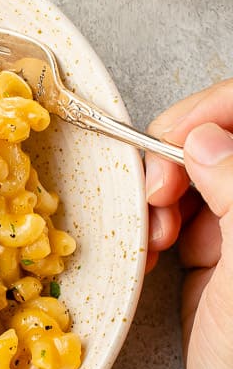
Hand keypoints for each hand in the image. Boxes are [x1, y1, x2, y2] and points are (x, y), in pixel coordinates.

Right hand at [146, 81, 232, 368]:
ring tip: (150, 234)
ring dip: (159, 191)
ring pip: (193, 172)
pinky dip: (153, 221)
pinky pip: (178, 213)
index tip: (173, 138)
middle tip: (154, 198)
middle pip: (219, 138)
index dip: (214, 112)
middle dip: (176, 154)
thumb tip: (205, 137)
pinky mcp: (218, 256)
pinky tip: (149, 249)